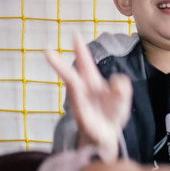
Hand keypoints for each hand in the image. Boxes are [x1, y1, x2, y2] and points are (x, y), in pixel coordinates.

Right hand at [44, 35, 131, 162]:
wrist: (107, 136)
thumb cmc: (112, 113)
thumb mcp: (123, 97)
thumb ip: (123, 87)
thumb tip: (117, 81)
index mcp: (93, 81)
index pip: (85, 63)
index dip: (80, 50)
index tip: (74, 34)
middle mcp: (83, 90)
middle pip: (70, 74)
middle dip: (59, 64)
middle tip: (46, 50)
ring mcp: (80, 103)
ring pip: (72, 88)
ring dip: (64, 77)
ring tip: (51, 64)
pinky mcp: (82, 117)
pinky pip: (81, 107)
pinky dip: (80, 99)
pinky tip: (75, 86)